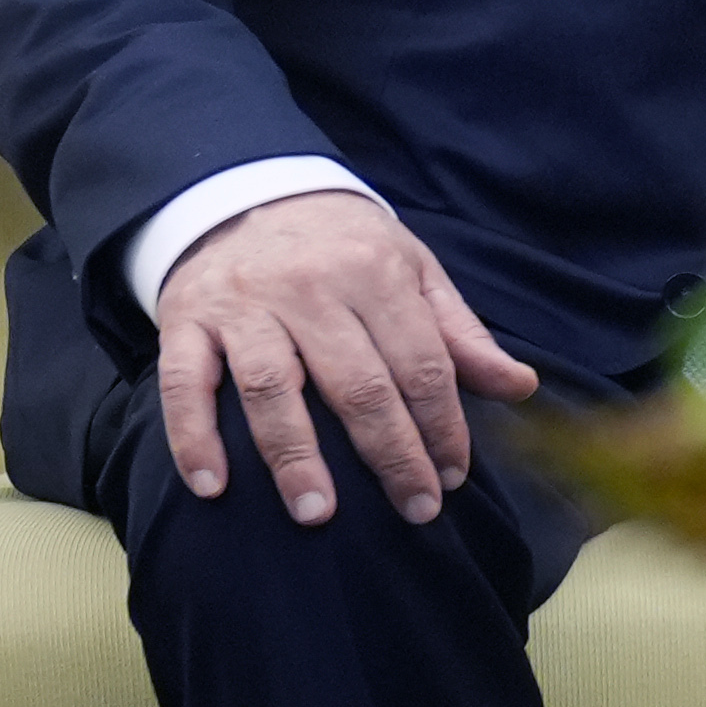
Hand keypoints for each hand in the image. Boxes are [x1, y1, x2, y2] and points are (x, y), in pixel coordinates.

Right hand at [154, 191, 539, 528]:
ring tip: (318, 514)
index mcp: (374, 273)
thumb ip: (460, 333)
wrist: (245, 193)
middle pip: (355, 384)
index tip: (453, 476)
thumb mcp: (412, 269)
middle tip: (414, 510)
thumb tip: (520, 386)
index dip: (442, 425)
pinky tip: (212, 486)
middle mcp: (308, 288)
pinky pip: (185, 383)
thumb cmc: (343, 246)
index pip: (420, 363)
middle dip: (390, 454)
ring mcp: (242, 305)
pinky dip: (194, 436)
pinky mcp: (186, 319)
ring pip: (271, 387)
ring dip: (295, 455)